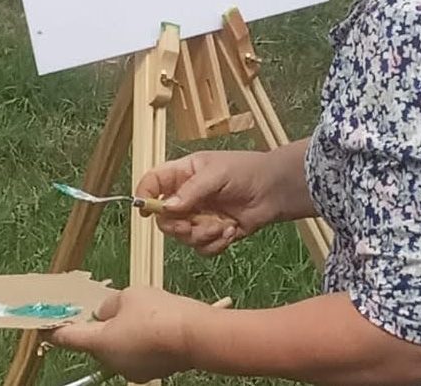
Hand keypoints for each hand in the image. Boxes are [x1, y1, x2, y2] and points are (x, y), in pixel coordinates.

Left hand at [46, 286, 208, 382]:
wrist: (195, 336)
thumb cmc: (158, 312)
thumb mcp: (128, 296)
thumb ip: (109, 305)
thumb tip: (105, 313)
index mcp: (99, 342)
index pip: (67, 338)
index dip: (53, 330)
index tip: (42, 327)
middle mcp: (110, 362)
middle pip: (94, 342)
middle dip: (96, 326)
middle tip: (104, 307)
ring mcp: (131, 370)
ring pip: (116, 348)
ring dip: (119, 333)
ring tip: (138, 313)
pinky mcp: (149, 371)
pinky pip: (134, 352)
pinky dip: (136, 341)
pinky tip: (152, 326)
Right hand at [136, 150, 280, 256]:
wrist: (275, 190)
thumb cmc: (246, 171)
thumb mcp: (217, 173)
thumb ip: (191, 190)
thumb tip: (167, 207)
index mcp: (182, 174)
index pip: (152, 183)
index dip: (144, 196)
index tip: (145, 210)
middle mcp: (186, 197)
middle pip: (164, 218)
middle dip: (177, 226)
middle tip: (191, 226)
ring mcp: (199, 216)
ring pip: (183, 237)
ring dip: (202, 235)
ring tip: (224, 225)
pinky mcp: (213, 233)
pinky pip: (202, 248)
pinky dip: (216, 243)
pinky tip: (232, 231)